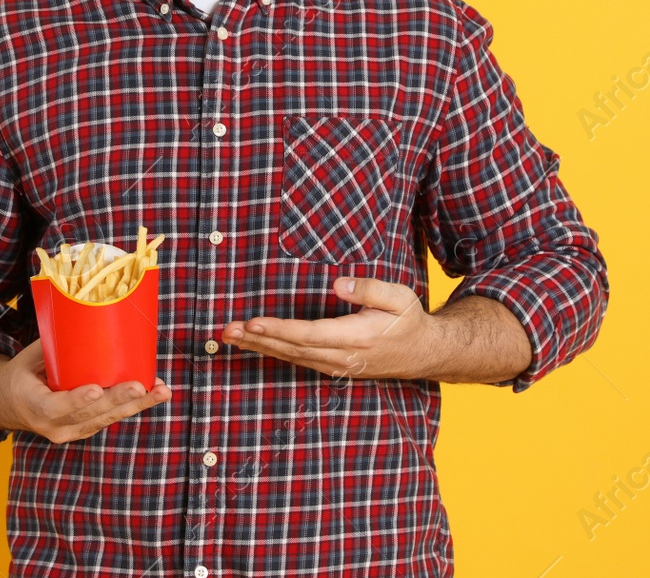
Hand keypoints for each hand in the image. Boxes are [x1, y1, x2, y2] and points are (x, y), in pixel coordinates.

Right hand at [0, 340, 171, 443]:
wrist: (10, 403)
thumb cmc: (23, 372)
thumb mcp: (29, 357)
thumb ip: (56, 344)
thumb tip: (82, 308)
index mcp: (34, 405)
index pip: (56, 406)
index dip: (77, 399)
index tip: (96, 389)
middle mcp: (53, 426)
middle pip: (90, 415)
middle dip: (118, 400)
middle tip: (140, 386)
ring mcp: (70, 431)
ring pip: (106, 419)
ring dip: (137, 405)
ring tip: (161, 391)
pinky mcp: (85, 429)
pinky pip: (110, 418)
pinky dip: (134, 406)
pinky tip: (155, 393)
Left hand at [221, 276, 435, 379]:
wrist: (422, 352)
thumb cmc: (407, 320)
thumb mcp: (398, 298)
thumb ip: (369, 290)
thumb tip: (339, 284)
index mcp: (356, 338)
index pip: (309, 335)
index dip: (279, 330)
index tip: (254, 323)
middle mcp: (342, 356)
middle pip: (292, 349)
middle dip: (257, 339)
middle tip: (227, 331)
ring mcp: (336, 365)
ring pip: (290, 357)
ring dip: (259, 347)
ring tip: (231, 336)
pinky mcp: (332, 366)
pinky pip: (297, 360)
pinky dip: (273, 352)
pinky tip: (255, 344)